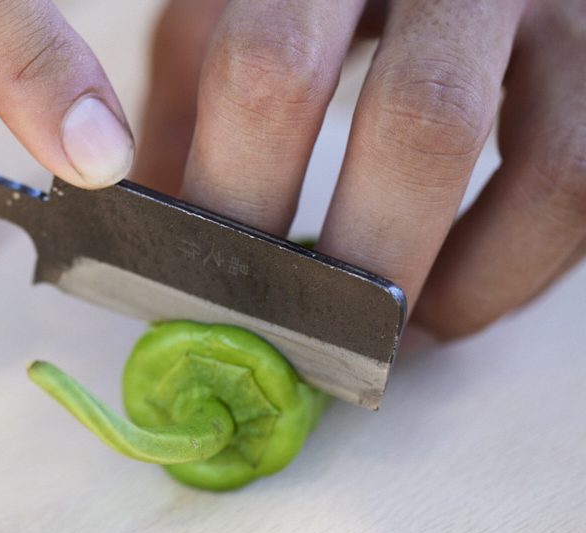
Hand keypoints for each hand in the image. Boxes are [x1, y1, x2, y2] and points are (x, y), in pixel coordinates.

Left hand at [133, 0, 584, 338]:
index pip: (270, 71)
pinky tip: (444, 304)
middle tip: (285, 336)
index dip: (233, 195)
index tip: (193, 285)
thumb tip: (146, 224)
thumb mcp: (236, 2)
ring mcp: (552, 10)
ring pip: (544, 169)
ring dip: (446, 285)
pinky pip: (578, 187)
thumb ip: (189, 95)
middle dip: (348, 263)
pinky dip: (508, 270)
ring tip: (373, 341)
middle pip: (417, 124)